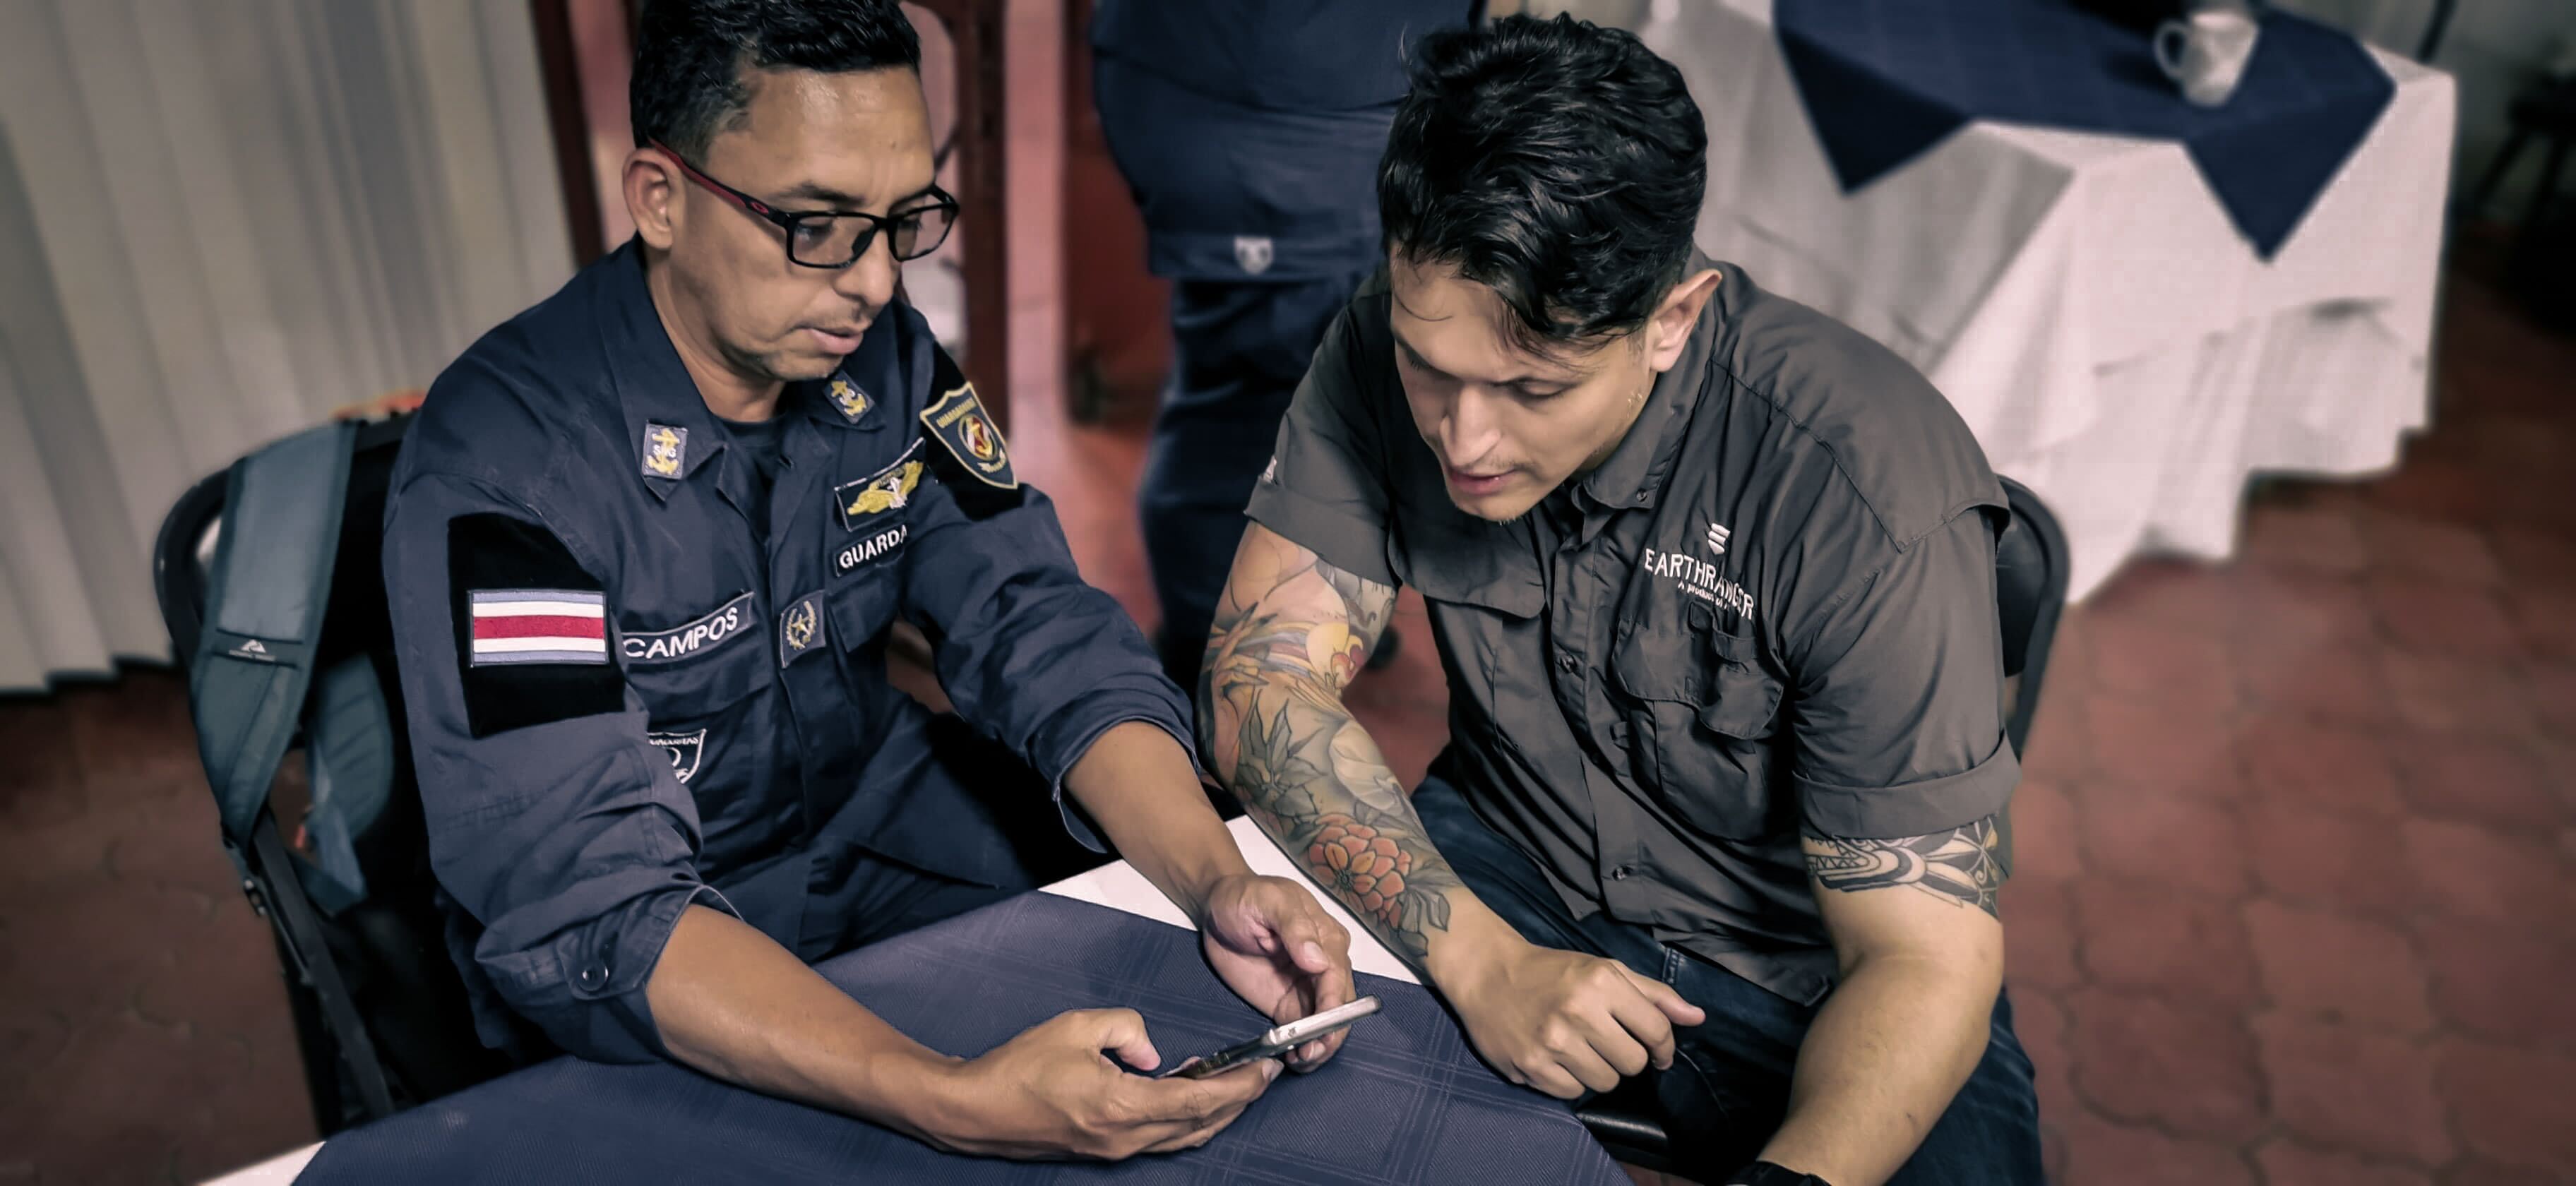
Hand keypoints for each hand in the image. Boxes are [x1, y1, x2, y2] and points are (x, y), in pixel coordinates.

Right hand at [932, 1008, 1280, 1159]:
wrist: (975, 1111)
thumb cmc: (1018, 1069)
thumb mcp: (1076, 1027)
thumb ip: (1126, 1029)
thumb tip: (1151, 1051)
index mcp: (1122, 1107)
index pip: (1199, 1101)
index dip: (1237, 1087)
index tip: (1263, 1070)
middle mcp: (1125, 1138)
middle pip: (1200, 1125)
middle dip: (1237, 1101)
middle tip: (1261, 1075)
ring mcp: (1115, 1150)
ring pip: (1182, 1138)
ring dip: (1214, 1113)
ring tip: (1234, 1085)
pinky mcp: (1104, 1150)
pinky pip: (1159, 1139)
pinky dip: (1184, 1120)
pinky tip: (1186, 1095)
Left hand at [1195, 872, 1358, 1071]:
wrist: (1217, 907)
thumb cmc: (1245, 898)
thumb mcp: (1269, 901)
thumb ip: (1294, 927)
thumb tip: (1318, 960)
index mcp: (1327, 939)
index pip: (1338, 976)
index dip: (1333, 1004)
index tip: (1322, 1026)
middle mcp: (1324, 967)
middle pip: (1339, 1007)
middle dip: (1330, 1032)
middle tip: (1310, 1052)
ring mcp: (1307, 989)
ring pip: (1326, 1025)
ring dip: (1320, 1046)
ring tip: (1302, 1061)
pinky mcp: (1288, 1005)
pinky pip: (1303, 1032)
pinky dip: (1303, 1048)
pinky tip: (1294, 1060)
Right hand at [1446, 936, 1706, 1098]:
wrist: (1487, 972)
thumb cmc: (1552, 971)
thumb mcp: (1604, 970)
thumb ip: (1653, 995)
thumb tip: (1697, 1018)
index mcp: (1601, 981)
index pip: (1656, 1031)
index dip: (1663, 1047)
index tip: (1657, 1052)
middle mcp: (1578, 1011)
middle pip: (1633, 1063)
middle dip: (1627, 1057)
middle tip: (1607, 1043)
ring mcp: (1552, 1041)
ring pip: (1605, 1083)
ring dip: (1599, 1071)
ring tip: (1579, 1050)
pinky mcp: (1530, 1065)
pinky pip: (1572, 1093)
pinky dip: (1570, 1081)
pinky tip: (1557, 1059)